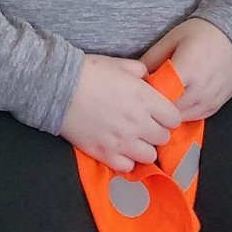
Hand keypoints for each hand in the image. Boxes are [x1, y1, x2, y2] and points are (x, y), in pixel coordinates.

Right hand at [59, 53, 181, 172]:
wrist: (58, 88)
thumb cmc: (90, 72)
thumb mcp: (119, 64)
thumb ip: (140, 72)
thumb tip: (148, 80)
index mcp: (145, 100)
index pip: (174, 118)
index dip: (167, 115)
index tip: (159, 113)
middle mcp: (138, 124)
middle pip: (163, 138)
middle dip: (156, 131)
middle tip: (144, 125)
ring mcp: (122, 142)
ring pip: (149, 156)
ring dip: (144, 147)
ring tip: (133, 139)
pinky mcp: (104, 154)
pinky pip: (127, 167)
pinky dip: (126, 160)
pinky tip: (119, 149)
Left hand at [139, 18, 231, 121]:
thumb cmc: (202, 33)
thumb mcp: (172, 38)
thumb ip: (152, 58)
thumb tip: (136, 76)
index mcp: (187, 69)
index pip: (159, 93)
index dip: (147, 93)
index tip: (141, 88)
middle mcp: (200, 88)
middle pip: (169, 109)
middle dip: (157, 104)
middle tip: (148, 96)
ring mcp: (210, 99)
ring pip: (182, 117)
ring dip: (170, 111)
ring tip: (163, 99)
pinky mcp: (217, 105)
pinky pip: (196, 118)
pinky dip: (184, 113)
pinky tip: (178, 102)